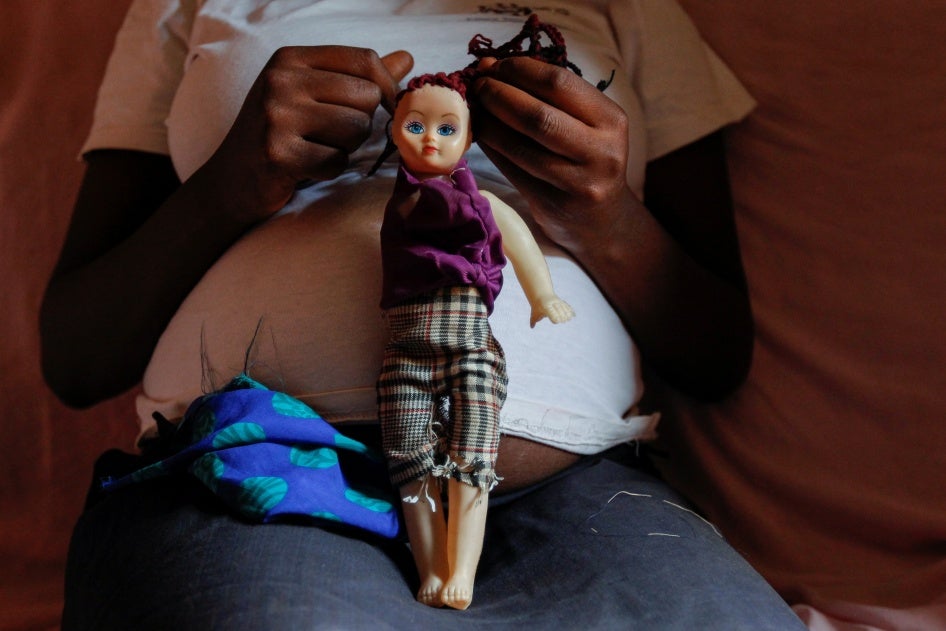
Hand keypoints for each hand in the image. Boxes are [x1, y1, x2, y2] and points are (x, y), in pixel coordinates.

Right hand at [203, 46, 413, 221]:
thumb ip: (358, 76)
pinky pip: (336, 161)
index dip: (388, 87)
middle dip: (360, 122)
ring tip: (316, 148)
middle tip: (330, 134)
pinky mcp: (278, 153)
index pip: (365, 60)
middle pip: (366, 97)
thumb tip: (406, 59)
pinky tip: (306, 167)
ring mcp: (276, 116)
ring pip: (356, 130)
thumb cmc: (280, 132)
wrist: (232, 179)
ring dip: (345, 147)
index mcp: (291, 58)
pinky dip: (329, 169)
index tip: (388, 107)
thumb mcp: (312, 94)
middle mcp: (280, 80)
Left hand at [471, 57, 629, 255]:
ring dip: (489, 122)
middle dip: (499, 94)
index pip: (559, 83)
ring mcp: (577, 181)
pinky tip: (481, 133)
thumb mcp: (586, 125)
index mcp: (611, 120)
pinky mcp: (553, 203)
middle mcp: (600, 151)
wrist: (601, 221)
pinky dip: (491, 146)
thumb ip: (547, 96)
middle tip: (478, 85)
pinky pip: (512, 169)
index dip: (520, 70)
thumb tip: (490, 67)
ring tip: (475, 108)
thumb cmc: (587, 160)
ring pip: (520, 144)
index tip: (496, 66)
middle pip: (537, 115)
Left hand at [531, 296, 574, 326]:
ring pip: (564, 307)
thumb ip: (533, 320)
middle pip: (559, 309)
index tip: (557, 321)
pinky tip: (573, 316)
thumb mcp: (534, 313)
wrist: (541, 294)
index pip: (551, 311)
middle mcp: (552, 303)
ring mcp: (558, 301)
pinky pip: (567, 306)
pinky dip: (570, 310)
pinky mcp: (562, 302)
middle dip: (562, 316)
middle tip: (563, 321)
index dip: (554, 316)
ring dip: (567, 313)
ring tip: (568, 319)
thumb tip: (531, 326)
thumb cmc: (537, 306)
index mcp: (545, 306)